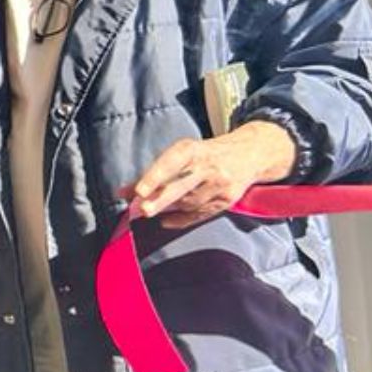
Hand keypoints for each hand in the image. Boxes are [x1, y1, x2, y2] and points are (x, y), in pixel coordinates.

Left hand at [122, 124, 296, 229]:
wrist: (249, 154)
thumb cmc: (204, 154)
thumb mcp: (181, 154)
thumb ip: (152, 173)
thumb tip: (122, 192)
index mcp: (193, 150)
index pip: (172, 162)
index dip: (155, 176)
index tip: (139, 191)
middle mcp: (208, 167)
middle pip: (182, 186)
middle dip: (161, 199)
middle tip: (143, 210)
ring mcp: (220, 184)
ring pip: (190, 202)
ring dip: (168, 208)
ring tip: (150, 210)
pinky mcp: (228, 199)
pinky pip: (201, 214)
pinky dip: (181, 220)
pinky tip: (166, 221)